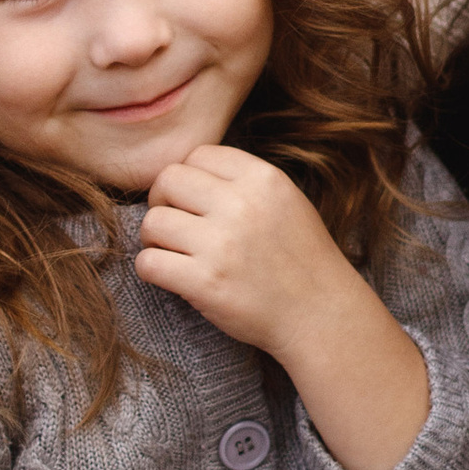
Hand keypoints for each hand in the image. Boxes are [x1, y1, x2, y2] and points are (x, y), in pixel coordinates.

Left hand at [136, 142, 357, 355]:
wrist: (320, 314)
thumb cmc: (300, 260)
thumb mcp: (286, 201)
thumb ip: (243, 181)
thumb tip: (187, 173)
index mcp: (263, 179)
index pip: (198, 154)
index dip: (188, 177)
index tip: (192, 201)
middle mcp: (241, 204)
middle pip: (168, 180)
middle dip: (162, 201)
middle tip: (174, 225)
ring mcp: (222, 244)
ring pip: (152, 222)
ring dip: (154, 238)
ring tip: (172, 251)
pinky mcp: (205, 282)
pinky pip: (148, 262)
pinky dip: (150, 269)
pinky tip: (169, 275)